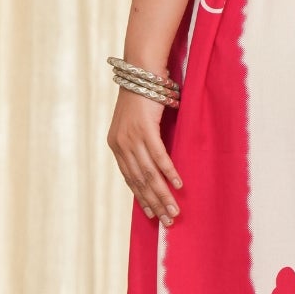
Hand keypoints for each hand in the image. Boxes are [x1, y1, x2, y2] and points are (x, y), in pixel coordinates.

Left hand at [107, 89, 183, 225]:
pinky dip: (169, 172)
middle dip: (155, 203)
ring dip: (163, 194)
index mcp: (116, 145)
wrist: (141, 73)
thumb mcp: (137, 124)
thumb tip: (155, 164)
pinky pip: (158, 156)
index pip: (130, 179)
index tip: (153, 214)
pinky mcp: (144, 129)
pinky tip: (178, 184)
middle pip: (139, 181)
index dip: (142, 198)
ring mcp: (132, 137)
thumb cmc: (143, 97)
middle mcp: (121, 144)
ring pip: (148, 173)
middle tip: (168, 220)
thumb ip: (141, 143)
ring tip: (175, 210)